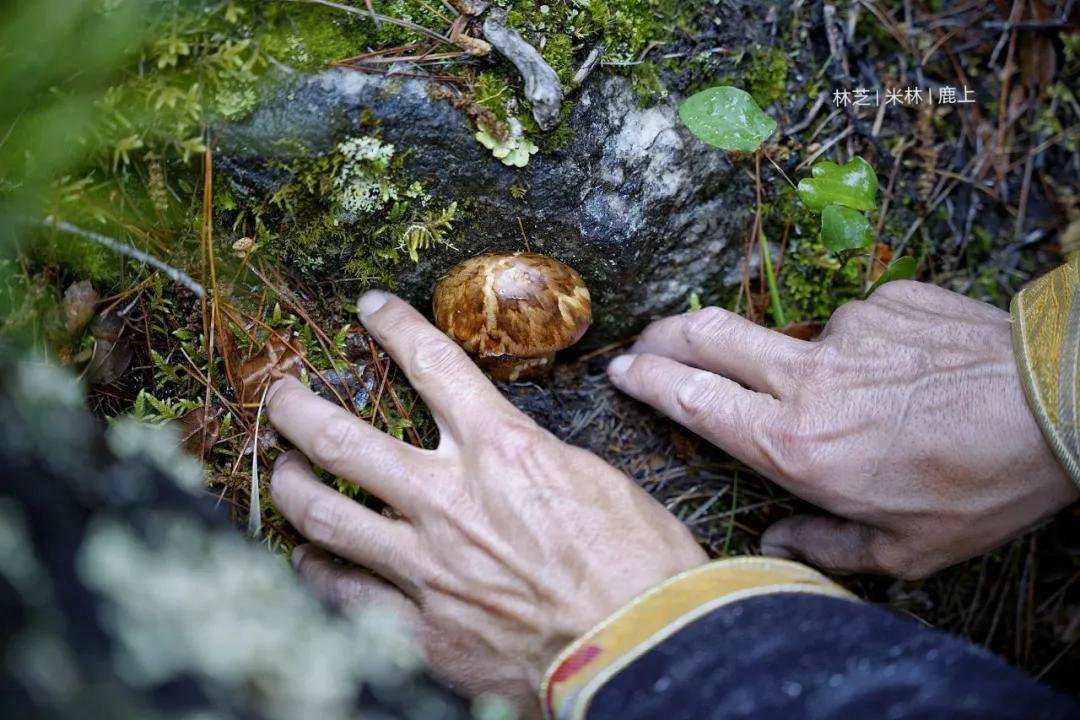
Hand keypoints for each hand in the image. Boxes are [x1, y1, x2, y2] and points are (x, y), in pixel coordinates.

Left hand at [266, 291, 705, 714]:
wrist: (643, 647)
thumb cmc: (639, 562)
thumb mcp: (593, 478)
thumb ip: (531, 456)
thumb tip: (505, 444)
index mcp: (502, 450)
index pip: (433, 366)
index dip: (395, 327)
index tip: (370, 309)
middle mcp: (451, 499)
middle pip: (345, 439)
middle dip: (299, 409)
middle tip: (279, 395)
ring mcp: (427, 565)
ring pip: (326, 515)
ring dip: (291, 485)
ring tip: (281, 471)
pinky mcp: (422, 627)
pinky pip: (342, 592)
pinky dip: (318, 568)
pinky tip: (310, 558)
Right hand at [607, 280, 1077, 579]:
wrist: (1062, 403)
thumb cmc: (984, 484)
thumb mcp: (906, 547)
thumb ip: (826, 542)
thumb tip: (776, 539)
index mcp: (797, 444)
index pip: (693, 398)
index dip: (647, 378)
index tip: (621, 369)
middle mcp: (808, 378)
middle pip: (707, 335)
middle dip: (663, 334)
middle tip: (646, 339)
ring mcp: (847, 329)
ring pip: (790, 339)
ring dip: (799, 364)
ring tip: (864, 401)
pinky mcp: (886, 298)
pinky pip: (857, 324)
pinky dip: (866, 350)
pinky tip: (908, 377)